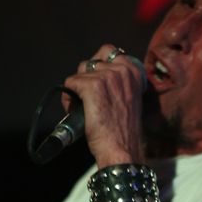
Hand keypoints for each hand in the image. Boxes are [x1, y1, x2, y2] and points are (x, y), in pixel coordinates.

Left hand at [63, 44, 145, 167]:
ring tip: (81, 107)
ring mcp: (106, 77)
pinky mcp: (91, 87)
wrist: (121, 150)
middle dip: (86, 77)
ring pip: (80, 73)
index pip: (110, 51)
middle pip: (91, 61)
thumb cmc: (124, 131)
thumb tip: (100, 74)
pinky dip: (67, 97)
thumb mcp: (129, 99)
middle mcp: (121, 70)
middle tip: (87, 97)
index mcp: (134, 71)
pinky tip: (74, 110)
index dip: (99, 67)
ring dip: (76, 89)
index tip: (98, 83)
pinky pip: (70, 83)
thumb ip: (120, 83)